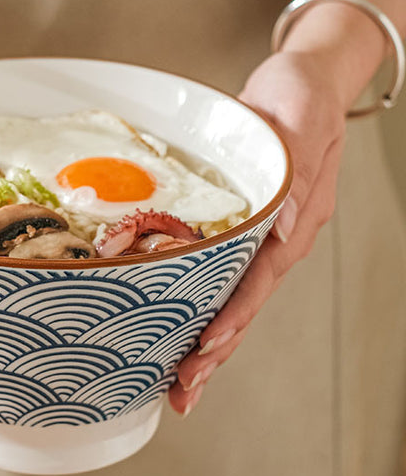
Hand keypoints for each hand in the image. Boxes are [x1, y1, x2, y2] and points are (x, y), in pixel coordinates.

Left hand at [169, 50, 346, 415]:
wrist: (298, 83)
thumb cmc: (301, 96)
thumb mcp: (303, 120)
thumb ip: (298, 172)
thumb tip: (281, 230)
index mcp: (294, 225)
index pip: (260, 281)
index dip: (233, 318)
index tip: (206, 349)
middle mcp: (275, 241)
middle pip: (242, 307)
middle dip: (213, 352)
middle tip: (181, 392)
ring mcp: (255, 240)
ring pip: (227, 301)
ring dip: (203, 344)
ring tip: (175, 385)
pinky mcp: (234, 230)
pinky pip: (214, 276)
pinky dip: (195, 307)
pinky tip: (172, 330)